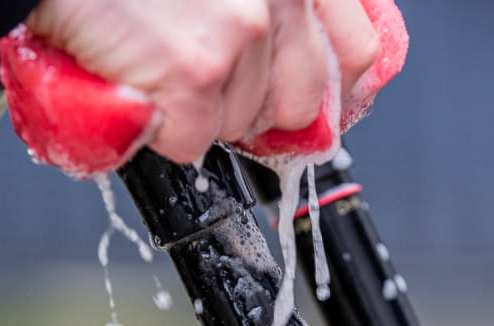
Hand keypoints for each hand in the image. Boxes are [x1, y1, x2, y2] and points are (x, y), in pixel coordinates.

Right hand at [22, 0, 380, 163]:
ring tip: (154, 66)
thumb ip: (266, 3)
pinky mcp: (195, 76)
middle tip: (200, 85)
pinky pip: (192, 145)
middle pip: (299, 104)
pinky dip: (158, 132)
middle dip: (250, 107)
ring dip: (196, 114)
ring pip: (239, 125)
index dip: (333, 96)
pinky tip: (135, 88)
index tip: (313, 115)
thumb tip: (292, 61)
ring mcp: (242, 35)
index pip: (358, 53)